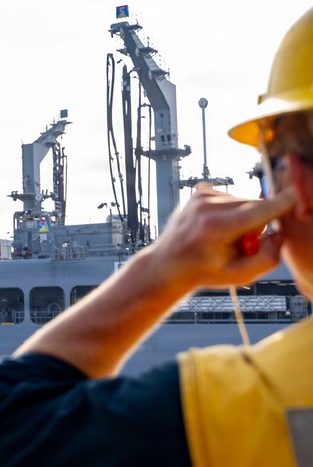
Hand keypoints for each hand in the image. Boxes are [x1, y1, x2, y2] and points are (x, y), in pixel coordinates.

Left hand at [149, 186, 296, 292]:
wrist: (168, 263)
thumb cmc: (205, 271)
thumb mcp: (240, 275)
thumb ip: (269, 257)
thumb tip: (281, 232)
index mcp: (216, 227)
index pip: (261, 210)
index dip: (283, 203)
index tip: (298, 194)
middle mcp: (207, 207)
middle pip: (256, 205)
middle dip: (259, 222)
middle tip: (240, 244)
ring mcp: (201, 196)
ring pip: (245, 201)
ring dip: (244, 217)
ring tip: (223, 237)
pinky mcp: (200, 191)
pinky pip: (232, 197)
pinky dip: (231, 211)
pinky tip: (216, 227)